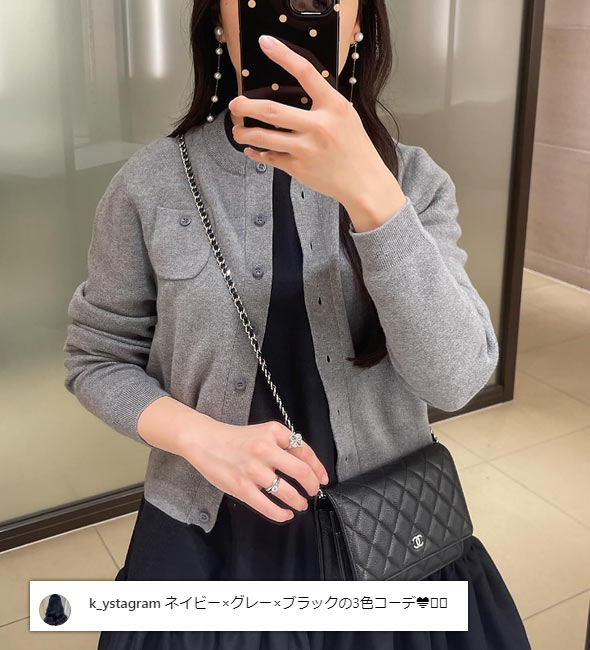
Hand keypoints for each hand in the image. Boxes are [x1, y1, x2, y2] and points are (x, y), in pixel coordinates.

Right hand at [182, 417, 329, 523]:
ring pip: (286, 491)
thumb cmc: (235, 439)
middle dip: (312, 486)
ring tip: (300, 504)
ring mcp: (253, 469)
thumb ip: (283, 445)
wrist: (205, 441)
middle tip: (313, 492)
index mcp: (273, 432)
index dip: (318, 468)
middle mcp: (265, 449)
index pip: (305, 451)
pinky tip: (285, 514)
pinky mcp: (240, 487)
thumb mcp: (263, 432)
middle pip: (301, 471)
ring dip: (298, 501)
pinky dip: (280, 513)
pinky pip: (267, 505)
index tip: (323, 478)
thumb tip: (308, 466)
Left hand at [228, 33, 400, 219]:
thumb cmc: (355, 148)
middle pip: (271, 111)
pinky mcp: (298, 168)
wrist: (364, 183)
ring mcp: (305, 149)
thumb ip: (323, 102)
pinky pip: (270, 158)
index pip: (306, 73)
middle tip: (235, 104)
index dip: (283, 55)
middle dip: (246, 106)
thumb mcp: (346, 116)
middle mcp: (318, 127)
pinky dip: (257, 153)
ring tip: (237, 130)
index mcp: (333, 107)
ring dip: (244, 133)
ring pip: (264, 137)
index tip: (266, 43)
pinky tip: (252, 149)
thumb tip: (297, 90)